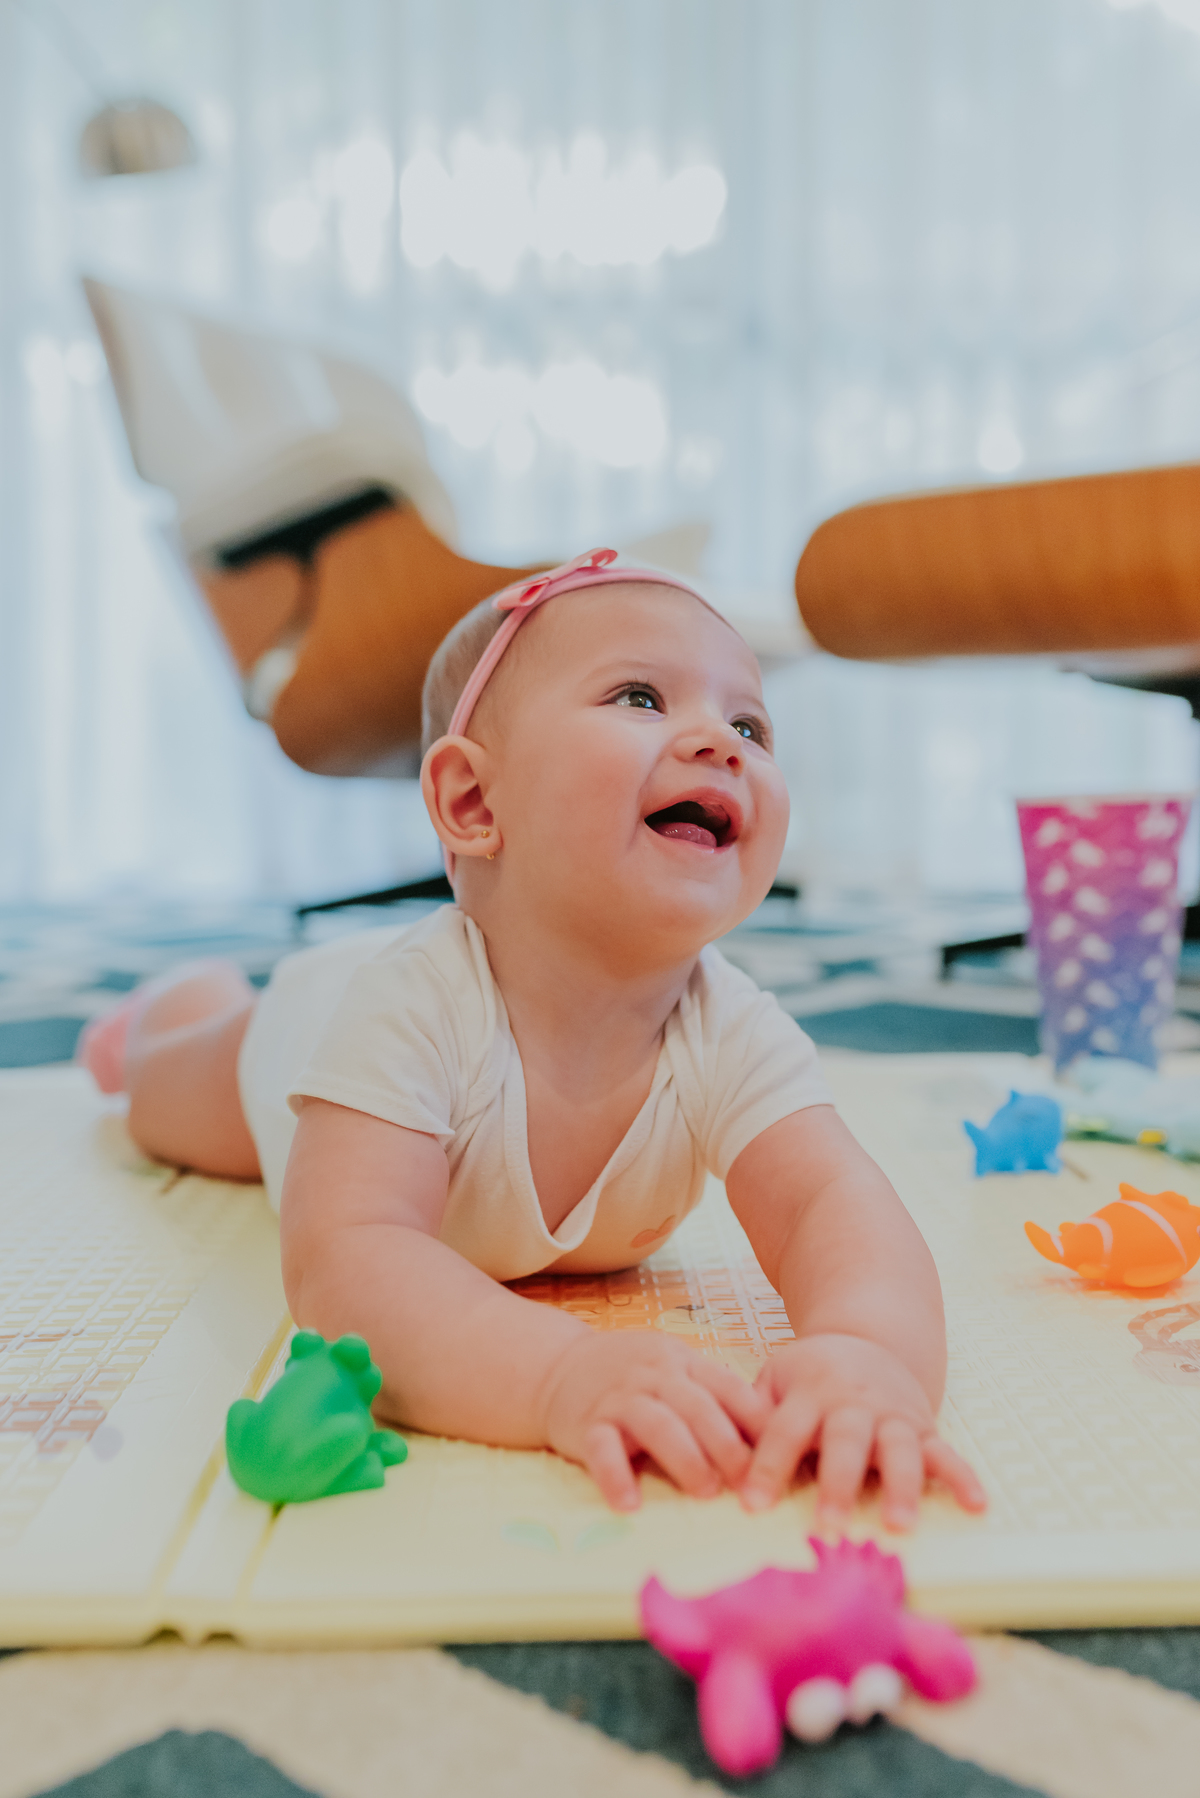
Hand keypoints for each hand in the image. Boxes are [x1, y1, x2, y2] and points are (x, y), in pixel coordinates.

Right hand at [541, 1330, 770, 1511]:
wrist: (558, 1367)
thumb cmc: (632, 1378)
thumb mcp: (675, 1372)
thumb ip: (713, 1398)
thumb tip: (771, 1442)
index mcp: (684, 1364)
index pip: (728, 1387)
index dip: (757, 1420)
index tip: (781, 1452)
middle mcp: (654, 1376)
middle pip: (698, 1407)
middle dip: (727, 1445)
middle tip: (750, 1482)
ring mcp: (620, 1399)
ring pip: (657, 1424)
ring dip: (685, 1458)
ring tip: (705, 1491)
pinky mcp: (586, 1424)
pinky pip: (601, 1450)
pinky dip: (615, 1476)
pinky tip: (629, 1504)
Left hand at [740, 1333, 986, 1530]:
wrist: (868, 1340)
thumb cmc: (809, 1374)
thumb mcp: (774, 1377)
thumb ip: (750, 1411)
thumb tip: (715, 1451)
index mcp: (810, 1391)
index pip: (784, 1431)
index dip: (768, 1467)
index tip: (752, 1506)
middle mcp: (853, 1403)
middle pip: (845, 1442)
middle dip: (838, 1483)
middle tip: (829, 1525)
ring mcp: (893, 1415)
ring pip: (898, 1450)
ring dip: (900, 1488)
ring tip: (898, 1526)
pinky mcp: (924, 1427)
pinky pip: (946, 1453)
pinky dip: (963, 1477)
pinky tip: (977, 1505)